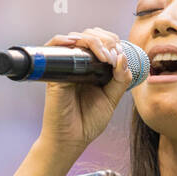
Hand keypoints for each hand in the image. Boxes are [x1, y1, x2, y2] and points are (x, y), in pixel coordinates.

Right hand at [36, 28, 134, 165]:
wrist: (72, 140)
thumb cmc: (88, 122)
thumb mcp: (111, 99)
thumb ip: (120, 80)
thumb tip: (122, 57)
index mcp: (93, 68)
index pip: (102, 42)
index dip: (113, 42)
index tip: (119, 58)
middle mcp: (78, 64)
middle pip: (90, 35)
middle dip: (106, 39)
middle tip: (111, 58)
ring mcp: (65, 66)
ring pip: (76, 37)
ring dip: (93, 40)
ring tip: (104, 56)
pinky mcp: (54, 72)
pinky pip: (54, 47)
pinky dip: (63, 39)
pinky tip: (76, 42)